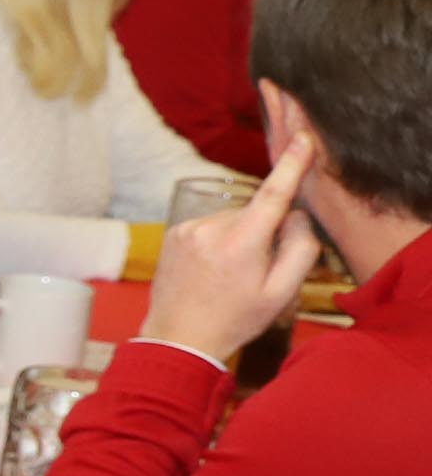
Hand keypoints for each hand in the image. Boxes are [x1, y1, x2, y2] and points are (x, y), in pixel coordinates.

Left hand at [141, 133, 321, 365]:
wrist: (179, 337)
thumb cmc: (236, 318)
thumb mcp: (281, 293)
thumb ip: (300, 250)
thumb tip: (295, 216)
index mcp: (241, 243)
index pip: (273, 194)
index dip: (291, 165)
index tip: (302, 138)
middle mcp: (210, 228)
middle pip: (255, 213)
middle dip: (264, 232)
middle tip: (257, 271)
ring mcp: (187, 228)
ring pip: (232, 220)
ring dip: (240, 237)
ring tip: (230, 275)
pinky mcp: (174, 232)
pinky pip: (210, 226)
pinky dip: (219, 240)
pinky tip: (213, 269)